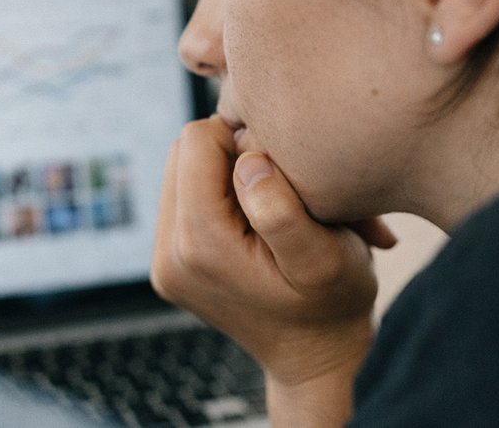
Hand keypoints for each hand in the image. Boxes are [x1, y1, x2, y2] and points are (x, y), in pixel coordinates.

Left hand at [150, 117, 395, 425]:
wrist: (316, 358)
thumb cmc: (333, 304)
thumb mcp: (325, 259)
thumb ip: (282, 209)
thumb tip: (246, 162)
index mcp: (201, 244)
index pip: (197, 141)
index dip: (244, 140)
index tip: (283, 171)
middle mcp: (169, 253)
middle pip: (182, 152)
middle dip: (232, 154)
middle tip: (281, 184)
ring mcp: (164, 260)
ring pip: (182, 170)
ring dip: (227, 174)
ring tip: (272, 201)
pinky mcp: (169, 262)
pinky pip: (184, 198)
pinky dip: (220, 195)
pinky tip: (256, 218)